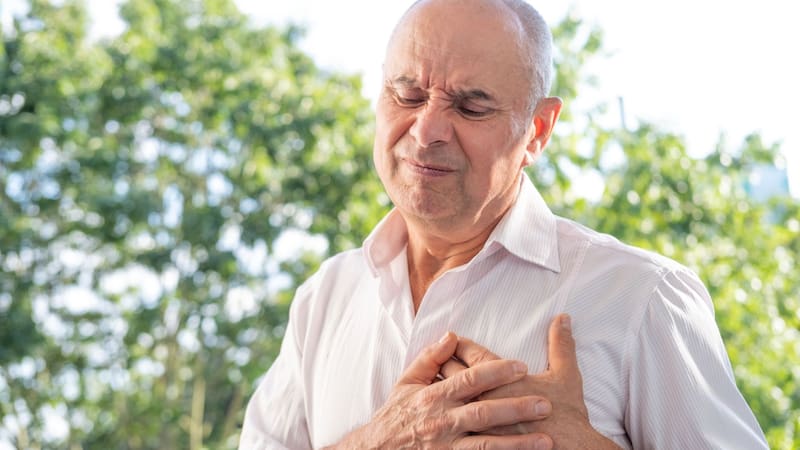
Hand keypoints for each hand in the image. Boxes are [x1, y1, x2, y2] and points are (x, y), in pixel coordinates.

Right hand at [330, 332, 553, 449]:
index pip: (469, 381)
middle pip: (483, 413)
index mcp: (433, 397)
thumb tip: (452, 335)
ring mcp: (446, 448)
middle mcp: (441, 422)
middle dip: (516, 408)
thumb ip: (430, 358)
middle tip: (545, 404)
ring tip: (546, 440)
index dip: (496, 372)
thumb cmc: (394, 417)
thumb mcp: (406, 383)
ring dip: (518, 443)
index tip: (522, 366)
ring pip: (486, 445)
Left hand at [441, 314, 620, 448]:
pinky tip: (447, 418)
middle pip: (455, 377)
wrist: (569, 449)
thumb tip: (563, 318)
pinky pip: (460, 430)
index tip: (455, 340)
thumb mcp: (566, 375)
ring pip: (452, 403)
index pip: (472, 356)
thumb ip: (561, 345)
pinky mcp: (481, 441)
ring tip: (434, 387)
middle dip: (445, 366)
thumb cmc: (567, 415)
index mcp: (501, 379)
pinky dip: (451, 422)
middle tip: (437, 359)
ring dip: (442, 393)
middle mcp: (486, 399)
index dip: (462, 346)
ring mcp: (481, 424)